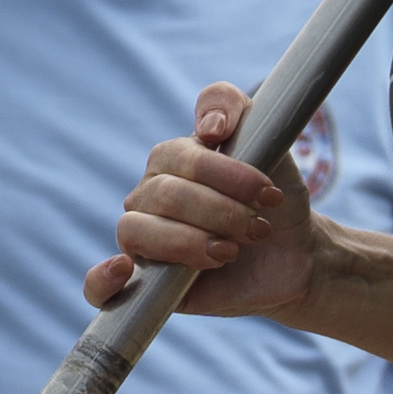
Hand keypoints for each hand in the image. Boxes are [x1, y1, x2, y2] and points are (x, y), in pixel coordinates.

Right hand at [86, 87, 327, 322]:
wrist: (294, 256)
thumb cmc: (272, 200)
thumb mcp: (268, 141)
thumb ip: (232, 106)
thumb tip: (208, 127)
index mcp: (171, 161)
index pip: (180, 157)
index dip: (227, 174)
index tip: (269, 193)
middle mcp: (148, 198)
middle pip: (166, 195)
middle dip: (221, 212)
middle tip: (259, 227)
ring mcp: (142, 241)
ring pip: (138, 230)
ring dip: (191, 242)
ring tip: (231, 251)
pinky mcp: (144, 286)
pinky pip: (98, 287)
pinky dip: (102, 280)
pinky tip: (125, 271)